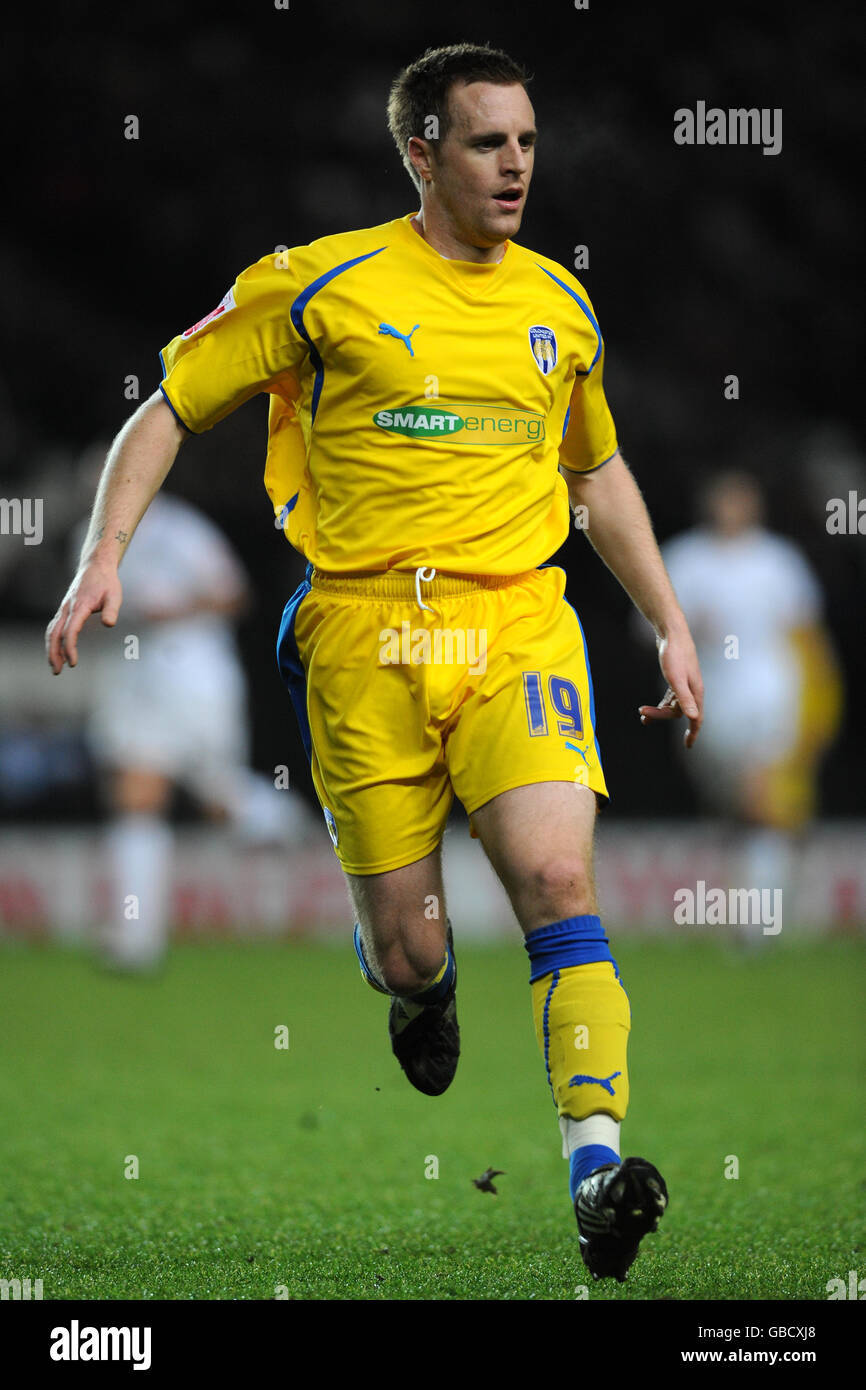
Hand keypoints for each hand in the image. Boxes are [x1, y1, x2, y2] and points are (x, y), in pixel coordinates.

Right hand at [45, 562, 122, 673]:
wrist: (96, 566)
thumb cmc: (107, 582)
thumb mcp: (114, 595)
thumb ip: (111, 610)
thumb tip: (109, 624)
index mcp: (79, 606)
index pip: (70, 630)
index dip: (70, 648)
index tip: (73, 663)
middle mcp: (67, 608)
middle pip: (55, 633)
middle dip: (54, 653)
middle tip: (57, 671)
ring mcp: (64, 608)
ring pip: (52, 631)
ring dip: (51, 649)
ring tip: (55, 666)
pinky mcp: (64, 610)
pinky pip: (54, 627)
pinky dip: (54, 641)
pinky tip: (58, 652)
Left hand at [639, 625, 703, 748]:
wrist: (671, 633)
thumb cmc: (675, 654)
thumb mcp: (676, 678)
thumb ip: (684, 698)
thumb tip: (693, 718)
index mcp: (695, 691)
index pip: (697, 717)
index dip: (693, 733)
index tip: (687, 745)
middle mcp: (692, 689)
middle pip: (679, 712)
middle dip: (661, 716)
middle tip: (643, 716)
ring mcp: (684, 684)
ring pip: (673, 705)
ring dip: (659, 712)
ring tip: (643, 716)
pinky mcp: (676, 678)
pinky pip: (670, 698)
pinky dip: (661, 704)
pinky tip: (649, 708)